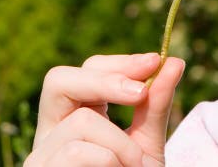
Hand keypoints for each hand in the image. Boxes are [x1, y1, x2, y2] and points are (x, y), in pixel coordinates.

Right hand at [24, 53, 184, 165]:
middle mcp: (50, 133)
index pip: (86, 71)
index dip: (119, 62)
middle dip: (106, 80)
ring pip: (79, 121)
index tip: (156, 60)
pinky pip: (75, 152)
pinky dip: (109, 160)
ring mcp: (40, 156)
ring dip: (119, 142)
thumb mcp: (146, 146)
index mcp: (74, 117)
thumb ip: (155, 106)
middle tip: (140, 92)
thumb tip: (176, 62)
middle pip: (60, 80)